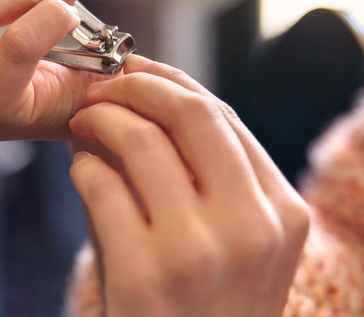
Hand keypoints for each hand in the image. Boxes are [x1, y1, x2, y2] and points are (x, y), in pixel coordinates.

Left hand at [68, 55, 309, 316]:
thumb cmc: (203, 310)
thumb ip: (195, 175)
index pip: (226, 118)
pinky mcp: (145, 275)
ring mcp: (201, 252)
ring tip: (83, 122)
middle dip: (139, 84)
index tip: (138, 70)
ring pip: (142, 142)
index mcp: (283, 213)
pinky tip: (80, 171)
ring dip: (101, 119)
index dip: (174, 83)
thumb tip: (135, 102)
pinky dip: (82, 167)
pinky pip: (102, 186)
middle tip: (103, 84)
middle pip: (193, 114)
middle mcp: (252, 227)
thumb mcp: (228, 245)